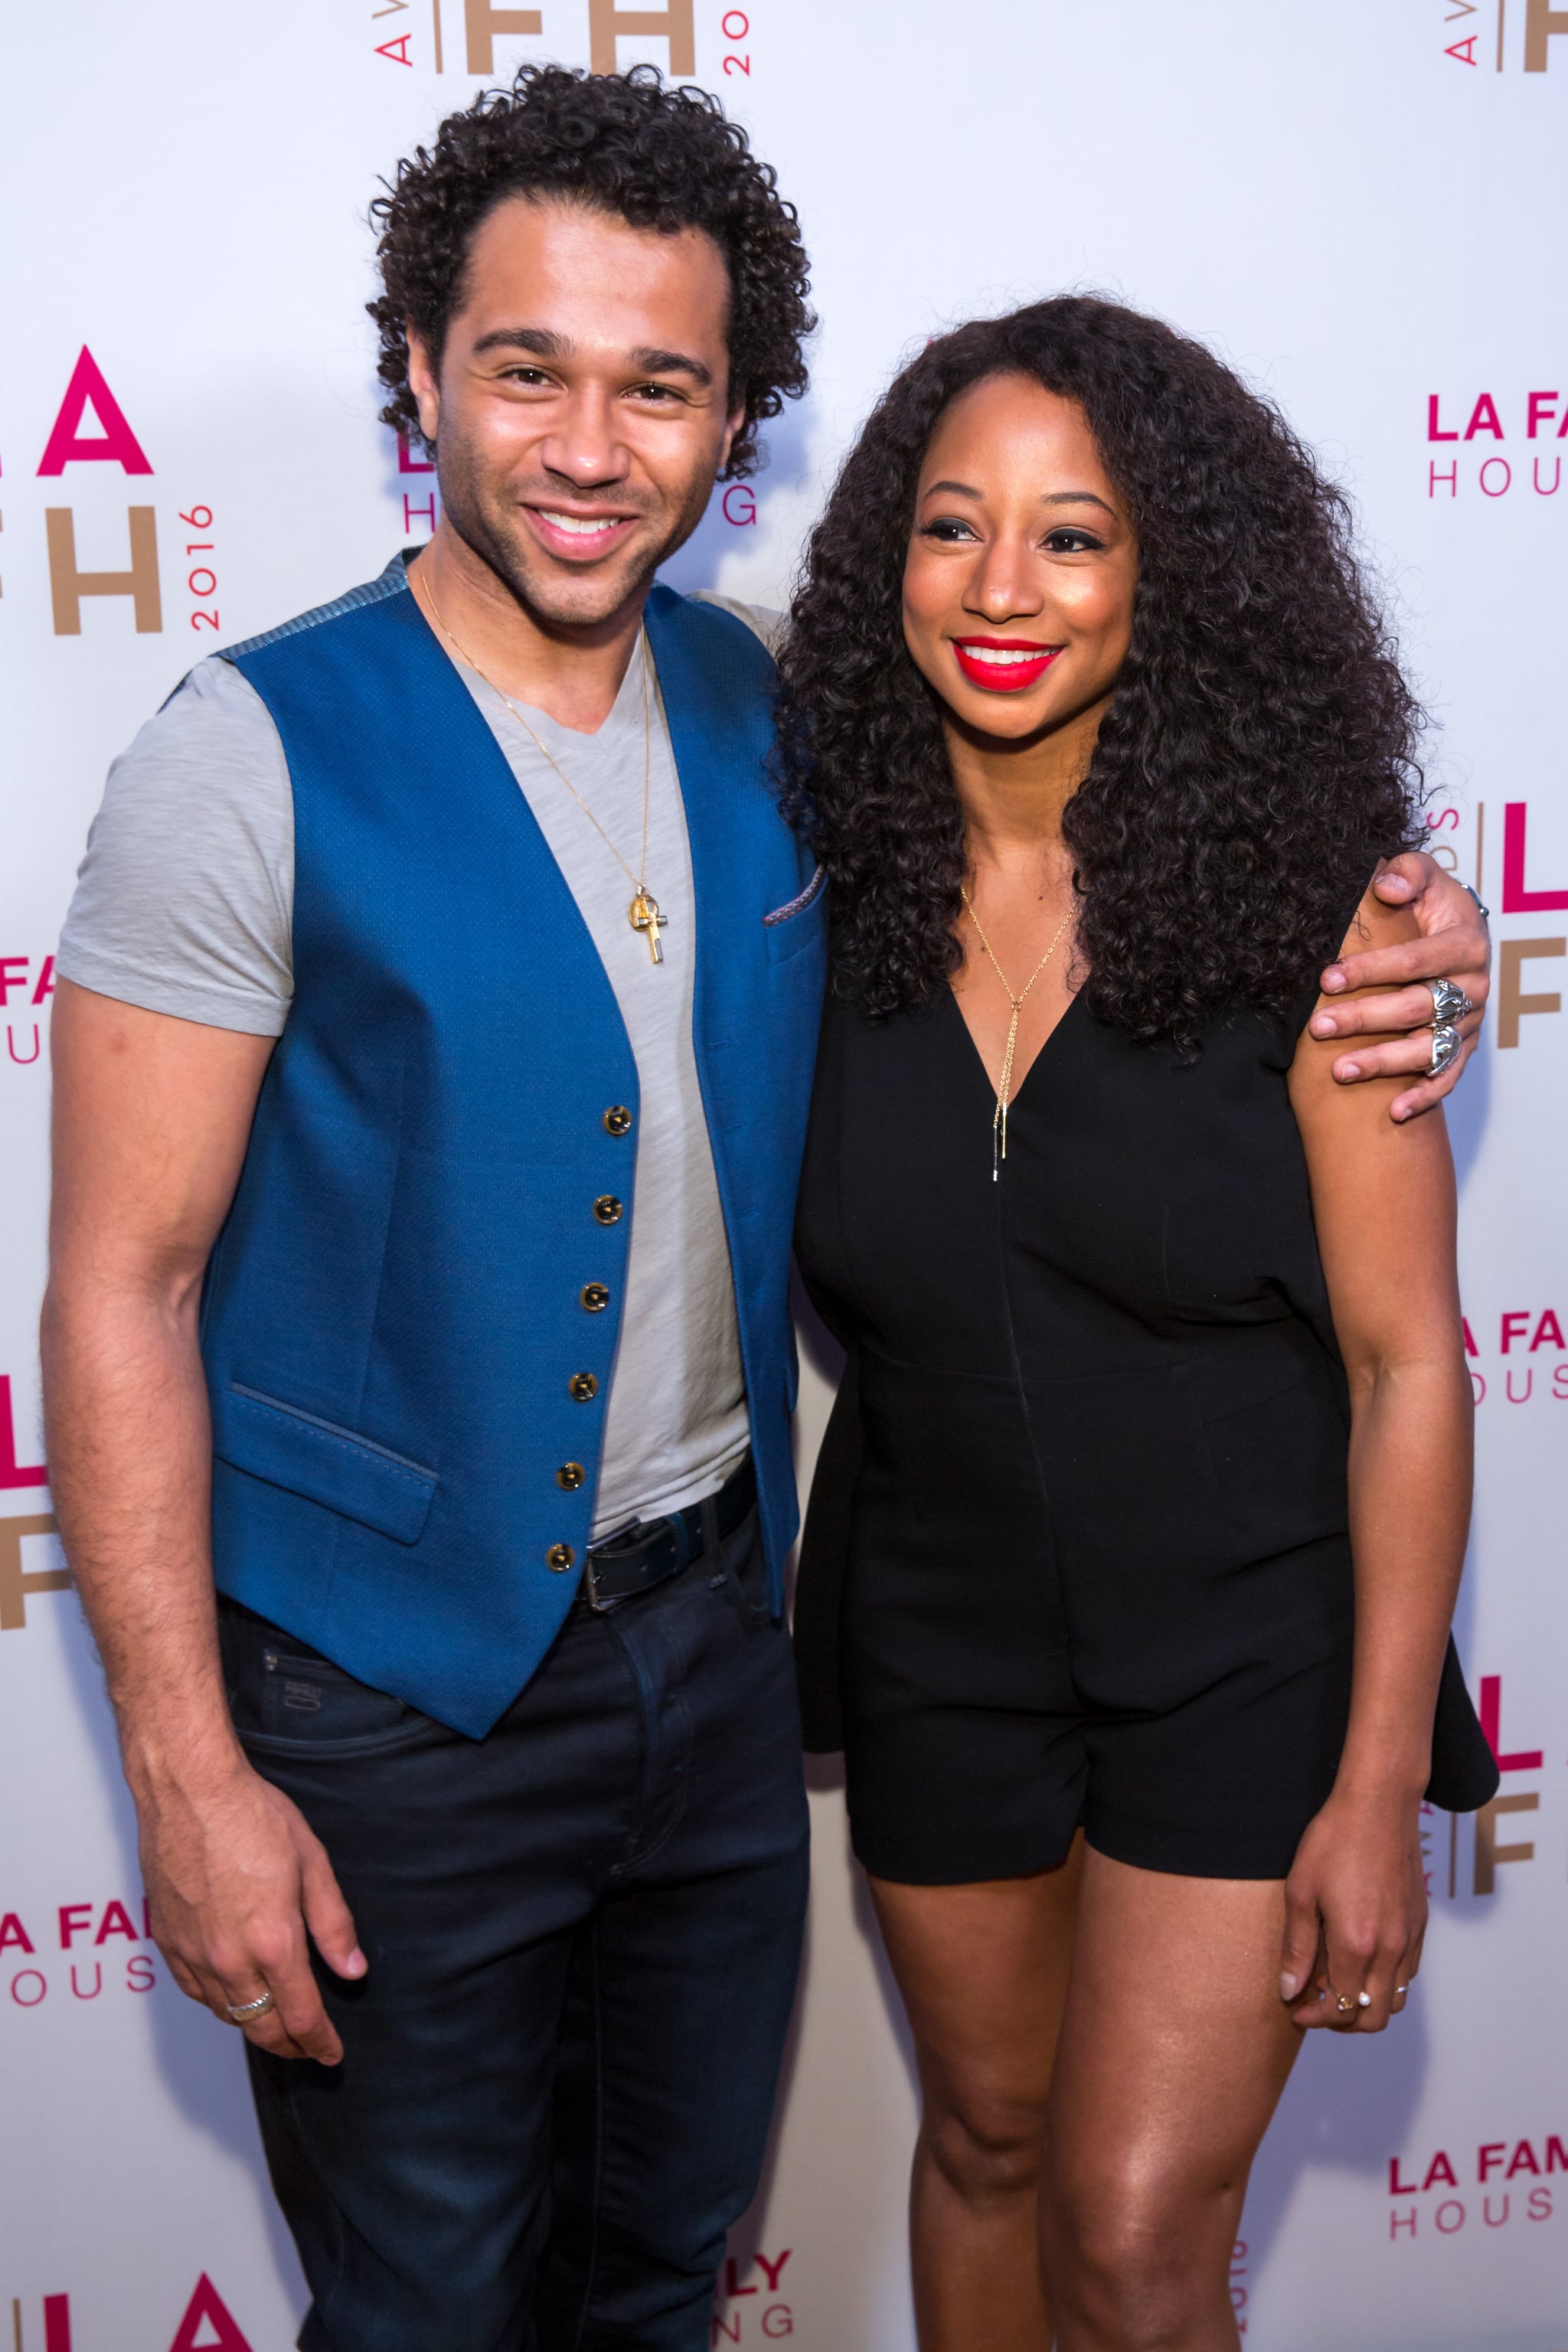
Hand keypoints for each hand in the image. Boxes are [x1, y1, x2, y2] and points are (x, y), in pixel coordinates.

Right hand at [139, 1752, 364, 2061]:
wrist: (189, 1792)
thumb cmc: (253, 1817)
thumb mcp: (312, 1862)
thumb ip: (333, 1923)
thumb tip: (352, 1970)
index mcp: (273, 1942)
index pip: (301, 2016)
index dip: (319, 2042)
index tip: (332, 2053)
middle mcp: (230, 1959)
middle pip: (262, 2028)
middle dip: (290, 2046)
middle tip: (308, 2048)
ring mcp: (194, 1954)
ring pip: (227, 2014)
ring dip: (255, 2026)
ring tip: (276, 2025)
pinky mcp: (166, 1942)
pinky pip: (195, 1992)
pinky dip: (219, 2003)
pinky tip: (233, 1995)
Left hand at [1279, 1788, 1425, 2032]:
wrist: (1378, 1806)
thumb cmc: (1333, 1842)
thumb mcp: (1301, 1892)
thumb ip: (1297, 1948)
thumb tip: (1290, 1991)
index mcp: (1356, 1944)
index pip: (1340, 2008)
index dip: (1314, 2017)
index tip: (1295, 2008)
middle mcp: (1390, 1950)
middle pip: (1374, 2018)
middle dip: (1341, 2021)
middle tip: (1314, 2002)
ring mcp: (1411, 1938)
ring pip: (1396, 2000)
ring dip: (1366, 2004)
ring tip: (1335, 1980)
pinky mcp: (1421, 1925)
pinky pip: (1408, 1973)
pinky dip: (1384, 1981)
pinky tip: (1359, 1958)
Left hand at [1311, 853, 1488, 1121]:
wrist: (1457, 931)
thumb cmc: (1430, 904)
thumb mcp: (1422, 876)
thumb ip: (1406, 873)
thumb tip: (1386, 887)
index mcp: (1465, 944)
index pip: (1415, 960)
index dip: (1371, 970)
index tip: (1327, 979)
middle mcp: (1473, 986)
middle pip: (1417, 1007)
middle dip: (1365, 1018)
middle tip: (1319, 1027)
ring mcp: (1469, 1021)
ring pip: (1429, 1047)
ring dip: (1385, 1062)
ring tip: (1341, 1071)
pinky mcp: (1463, 1047)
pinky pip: (1448, 1076)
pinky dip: (1424, 1096)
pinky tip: (1394, 1112)